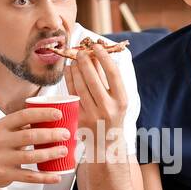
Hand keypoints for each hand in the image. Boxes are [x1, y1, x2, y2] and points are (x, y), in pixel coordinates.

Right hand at [0, 106, 68, 189]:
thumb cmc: (1, 148)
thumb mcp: (7, 133)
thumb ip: (25, 126)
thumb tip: (56, 121)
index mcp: (3, 126)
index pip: (24, 116)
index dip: (42, 114)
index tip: (58, 114)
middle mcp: (1, 141)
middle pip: (29, 136)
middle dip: (50, 134)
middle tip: (66, 134)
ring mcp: (2, 159)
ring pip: (30, 156)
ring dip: (50, 154)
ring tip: (64, 151)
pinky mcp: (6, 174)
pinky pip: (28, 176)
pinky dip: (44, 177)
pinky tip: (57, 176)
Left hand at [63, 18, 128, 140]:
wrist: (106, 144)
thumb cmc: (112, 116)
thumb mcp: (118, 100)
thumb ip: (110, 80)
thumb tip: (98, 55)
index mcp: (121, 100)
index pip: (113, 73)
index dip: (104, 57)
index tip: (97, 46)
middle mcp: (108, 108)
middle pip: (94, 78)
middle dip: (85, 61)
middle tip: (81, 51)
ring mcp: (92, 114)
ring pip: (80, 85)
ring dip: (76, 69)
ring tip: (74, 59)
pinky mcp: (79, 118)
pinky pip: (72, 94)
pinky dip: (69, 80)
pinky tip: (69, 70)